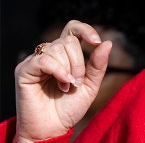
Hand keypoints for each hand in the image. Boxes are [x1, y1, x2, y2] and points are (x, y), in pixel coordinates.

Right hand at [13, 20, 111, 142]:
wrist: (52, 129)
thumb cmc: (69, 108)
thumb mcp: (90, 85)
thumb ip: (98, 65)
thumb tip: (107, 43)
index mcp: (65, 55)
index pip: (73, 29)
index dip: (85, 30)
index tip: (96, 42)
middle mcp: (50, 54)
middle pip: (68, 40)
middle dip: (79, 61)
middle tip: (78, 81)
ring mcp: (36, 61)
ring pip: (58, 48)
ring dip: (69, 69)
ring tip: (67, 87)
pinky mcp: (24, 70)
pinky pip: (45, 60)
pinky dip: (59, 71)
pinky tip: (64, 83)